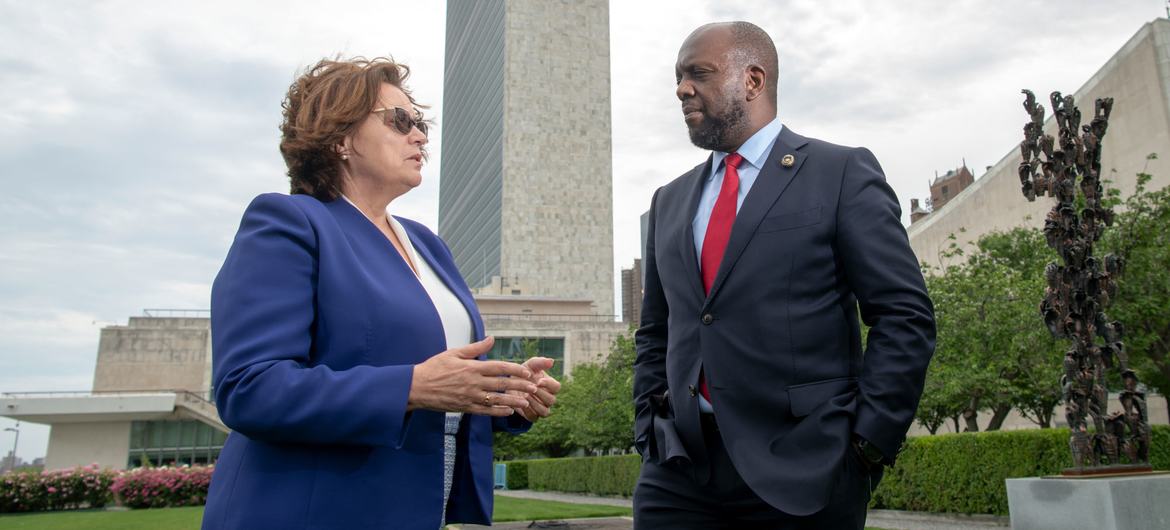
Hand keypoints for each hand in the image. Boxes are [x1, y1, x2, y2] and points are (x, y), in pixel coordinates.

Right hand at [408, 337, 537, 416]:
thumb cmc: (434, 368)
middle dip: (520, 385)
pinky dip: (498, 411)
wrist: (417, 387)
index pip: (499, 367)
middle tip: (534, 387)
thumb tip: (492, 339)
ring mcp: (470, 396)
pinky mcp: (465, 407)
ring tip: (526, 402)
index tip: (527, 372)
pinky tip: (509, 411)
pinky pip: (485, 411)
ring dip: (513, 401)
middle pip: (502, 384)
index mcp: (472, 367)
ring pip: (496, 399)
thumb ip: (475, 348)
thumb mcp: (454, 353)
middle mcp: (473, 382)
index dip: (515, 370)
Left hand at [513, 357, 561, 421]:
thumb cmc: (524, 373)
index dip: (549, 385)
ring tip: (525, 395)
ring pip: (545, 411)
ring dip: (535, 404)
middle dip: (541, 394)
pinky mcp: (532, 415)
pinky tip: (521, 403)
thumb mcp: (531, 365)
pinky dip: (528, 411)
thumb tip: (552, 361)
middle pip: (551, 400)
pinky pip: (533, 417)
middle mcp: (548, 398)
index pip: (556, 387)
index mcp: (550, 386)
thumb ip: (541, 362)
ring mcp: (541, 408)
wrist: (510, 384)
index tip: (538, 381)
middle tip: (531, 388)